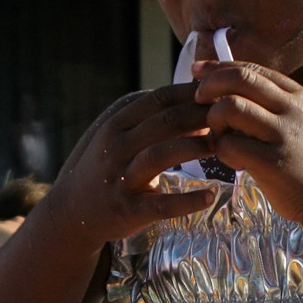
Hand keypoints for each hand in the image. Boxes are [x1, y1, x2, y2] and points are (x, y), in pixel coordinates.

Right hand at [48, 84, 217, 248]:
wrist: (72, 210)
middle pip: (165, 122)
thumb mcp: (119, 133)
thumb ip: (149, 115)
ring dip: (194, 147)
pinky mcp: (127, 210)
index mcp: (117, 123)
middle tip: (230, 117)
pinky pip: (161, 205)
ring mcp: (120, 178)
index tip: (221, 92)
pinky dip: (187, 201)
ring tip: (222, 146)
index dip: (192, 93)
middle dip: (201, 116)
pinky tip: (210, 196)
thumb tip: (197, 95)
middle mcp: (116, 146)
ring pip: (160, 155)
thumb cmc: (107, 166)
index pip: (159, 99)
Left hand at [192, 61, 302, 224]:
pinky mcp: (274, 163)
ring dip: (214, 120)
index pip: (251, 69)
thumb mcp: (298, 122)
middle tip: (197, 100)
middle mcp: (293, 109)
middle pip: (239, 79)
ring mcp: (284, 135)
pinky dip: (222, 150)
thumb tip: (225, 85)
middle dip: (210, 86)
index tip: (197, 71)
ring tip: (220, 136)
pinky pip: (231, 144)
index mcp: (297, 96)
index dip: (218, 67)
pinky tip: (233, 160)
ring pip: (231, 107)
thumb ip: (270, 104)